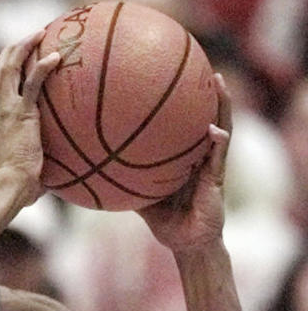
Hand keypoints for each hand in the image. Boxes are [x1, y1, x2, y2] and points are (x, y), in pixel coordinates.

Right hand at [0, 29, 59, 201]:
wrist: (9, 186)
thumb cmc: (18, 187)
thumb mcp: (26, 171)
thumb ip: (37, 168)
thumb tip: (51, 183)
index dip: (6, 69)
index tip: (18, 58)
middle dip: (12, 50)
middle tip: (30, 37)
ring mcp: (7, 110)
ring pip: (9, 68)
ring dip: (23, 47)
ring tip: (40, 33)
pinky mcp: (21, 113)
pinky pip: (32, 83)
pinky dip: (42, 66)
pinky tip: (57, 56)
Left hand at [137, 73, 231, 252]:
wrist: (186, 244)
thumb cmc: (164, 221)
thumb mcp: (138, 197)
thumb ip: (120, 182)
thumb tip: (88, 172)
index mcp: (184, 157)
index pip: (184, 124)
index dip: (182, 102)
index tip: (172, 76)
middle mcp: (200, 156)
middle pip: (205, 117)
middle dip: (204, 92)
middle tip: (199, 65)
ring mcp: (212, 166)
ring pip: (221, 128)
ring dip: (222, 105)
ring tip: (218, 83)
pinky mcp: (217, 180)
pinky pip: (219, 157)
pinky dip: (218, 143)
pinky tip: (214, 131)